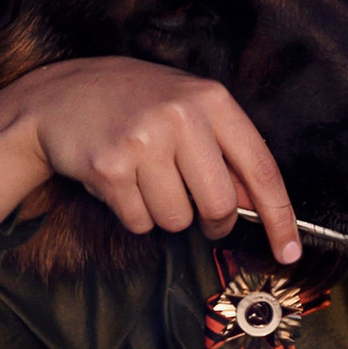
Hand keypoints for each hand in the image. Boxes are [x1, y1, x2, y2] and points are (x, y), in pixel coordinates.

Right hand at [0, 58, 300, 262]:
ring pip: (176, 220)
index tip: (288, 251)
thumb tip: (257, 206)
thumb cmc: (133, 106)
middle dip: (210, 221)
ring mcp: (145, 140)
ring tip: (143, 178)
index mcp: (211, 99)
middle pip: (219, 205)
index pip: (261, 169)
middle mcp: (181, 115)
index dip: (279, 217)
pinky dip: (132, 213)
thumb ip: (225, 151)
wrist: (59, 97)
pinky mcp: (111, 167)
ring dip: (162, 213)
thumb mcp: (187, 109)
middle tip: (195, 210)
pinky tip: (118, 181)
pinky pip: (139, 222)